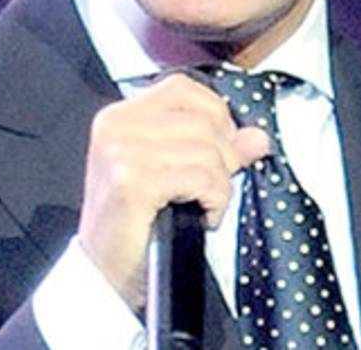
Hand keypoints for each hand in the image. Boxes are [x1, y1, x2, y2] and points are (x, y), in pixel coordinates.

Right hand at [77, 73, 270, 308]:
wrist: (103, 272)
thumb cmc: (133, 224)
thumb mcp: (171, 173)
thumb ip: (211, 146)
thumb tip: (256, 137)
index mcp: (120, 117)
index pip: (183, 88)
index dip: (217, 114)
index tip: (224, 145)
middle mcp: (116, 128)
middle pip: (203, 121)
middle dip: (225, 158)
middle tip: (214, 188)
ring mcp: (122, 154)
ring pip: (208, 151)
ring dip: (220, 186)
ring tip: (203, 206)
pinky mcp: (133, 184)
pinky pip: (203, 179)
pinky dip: (214, 201)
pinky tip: (201, 216)